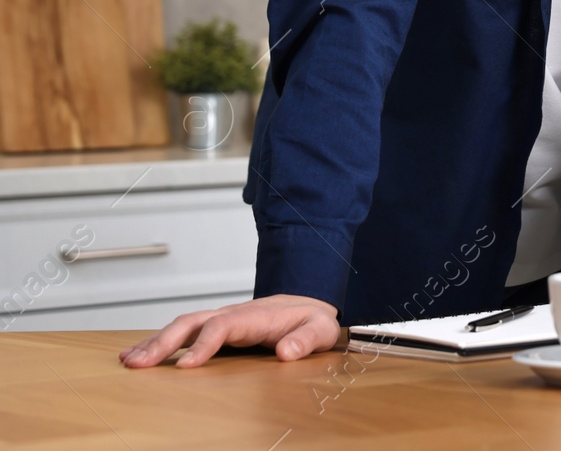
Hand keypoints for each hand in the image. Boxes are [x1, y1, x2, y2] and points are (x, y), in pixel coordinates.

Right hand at [119, 294, 339, 367]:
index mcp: (255, 317)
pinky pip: (184, 333)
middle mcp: (233, 314)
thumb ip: (305, 340)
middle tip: (138, 365)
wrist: (310, 306)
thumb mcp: (319, 330)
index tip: (184, 368)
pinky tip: (138, 355)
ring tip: (128, 362)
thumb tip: (286, 352)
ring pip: (182, 326)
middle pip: (192, 323)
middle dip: (164, 343)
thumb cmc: (313, 320)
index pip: (223, 327)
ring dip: (154, 343)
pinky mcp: (216, 327)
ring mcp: (222, 319)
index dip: (202, 345)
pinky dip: (160, 342)